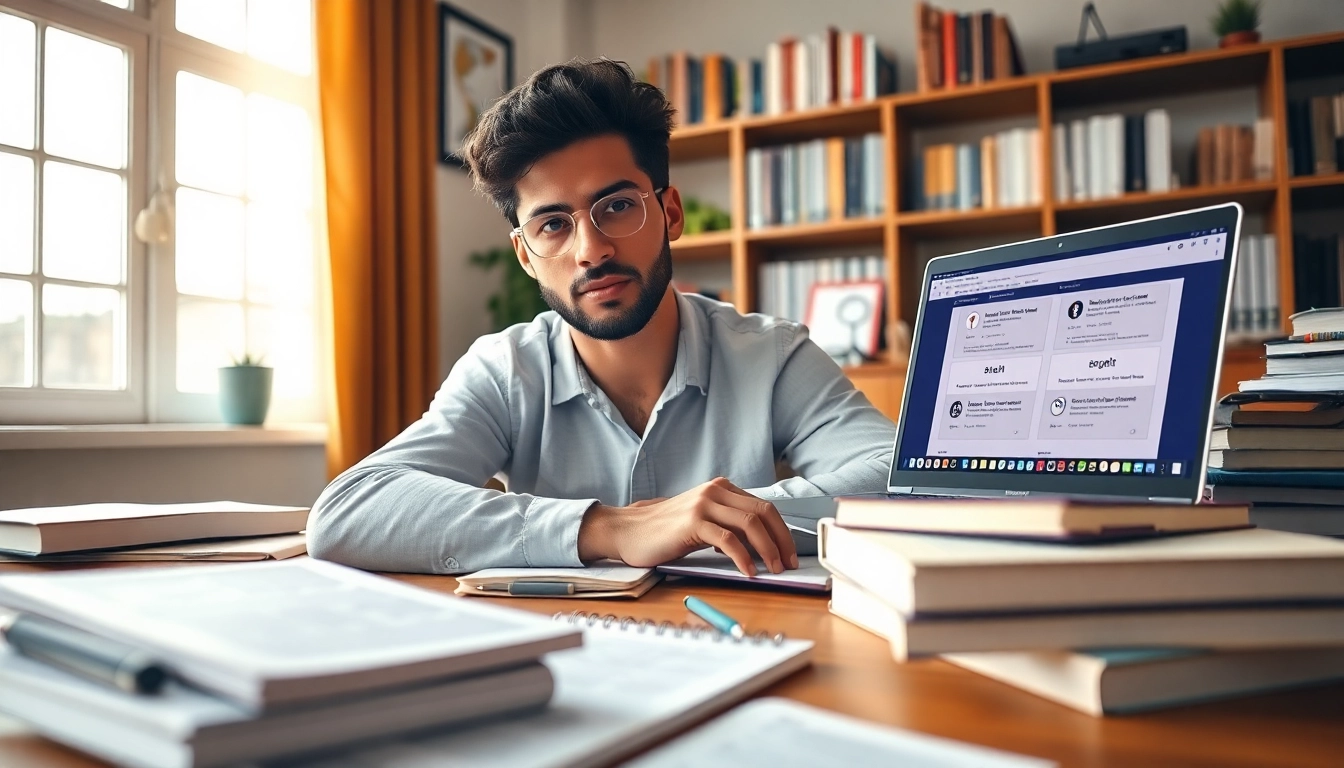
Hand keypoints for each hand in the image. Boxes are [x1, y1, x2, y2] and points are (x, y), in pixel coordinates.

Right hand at [578, 478, 798, 575]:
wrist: (629, 531)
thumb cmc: (666, 531)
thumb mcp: (703, 521)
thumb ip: (729, 524)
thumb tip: (762, 545)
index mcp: (722, 488)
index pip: (764, 507)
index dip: (782, 532)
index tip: (790, 554)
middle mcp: (715, 491)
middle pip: (764, 513)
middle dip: (782, 541)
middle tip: (788, 564)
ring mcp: (704, 504)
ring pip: (750, 525)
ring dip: (768, 550)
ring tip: (773, 570)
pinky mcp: (693, 522)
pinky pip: (728, 540)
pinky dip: (744, 558)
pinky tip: (749, 572)